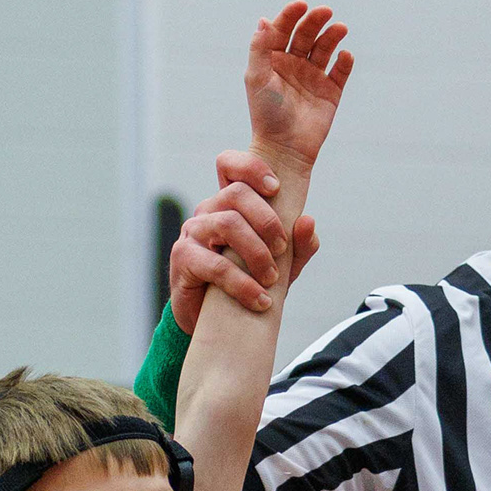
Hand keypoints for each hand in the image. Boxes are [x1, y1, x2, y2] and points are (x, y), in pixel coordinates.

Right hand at [170, 153, 320, 329]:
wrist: (216, 325)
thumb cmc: (250, 285)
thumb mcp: (282, 266)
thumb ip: (299, 246)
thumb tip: (307, 221)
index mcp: (228, 203)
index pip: (229, 165)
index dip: (251, 167)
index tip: (276, 188)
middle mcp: (208, 211)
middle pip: (237, 193)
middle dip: (267, 221)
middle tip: (282, 250)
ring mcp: (193, 232)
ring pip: (228, 224)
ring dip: (257, 253)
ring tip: (272, 280)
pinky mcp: (183, 258)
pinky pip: (216, 265)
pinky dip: (243, 284)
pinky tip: (260, 300)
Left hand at [242, 1, 351, 173]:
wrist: (284, 149)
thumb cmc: (266, 115)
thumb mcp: (257, 78)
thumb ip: (259, 48)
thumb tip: (264, 19)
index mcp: (274, 58)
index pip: (284, 28)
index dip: (292, 14)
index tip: (301, 5)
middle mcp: (294, 64)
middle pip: (307, 34)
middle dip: (316, 20)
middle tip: (326, 12)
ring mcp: (313, 77)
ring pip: (325, 48)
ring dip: (333, 36)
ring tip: (341, 28)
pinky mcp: (330, 92)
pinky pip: (341, 72)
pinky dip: (345, 62)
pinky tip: (345, 57)